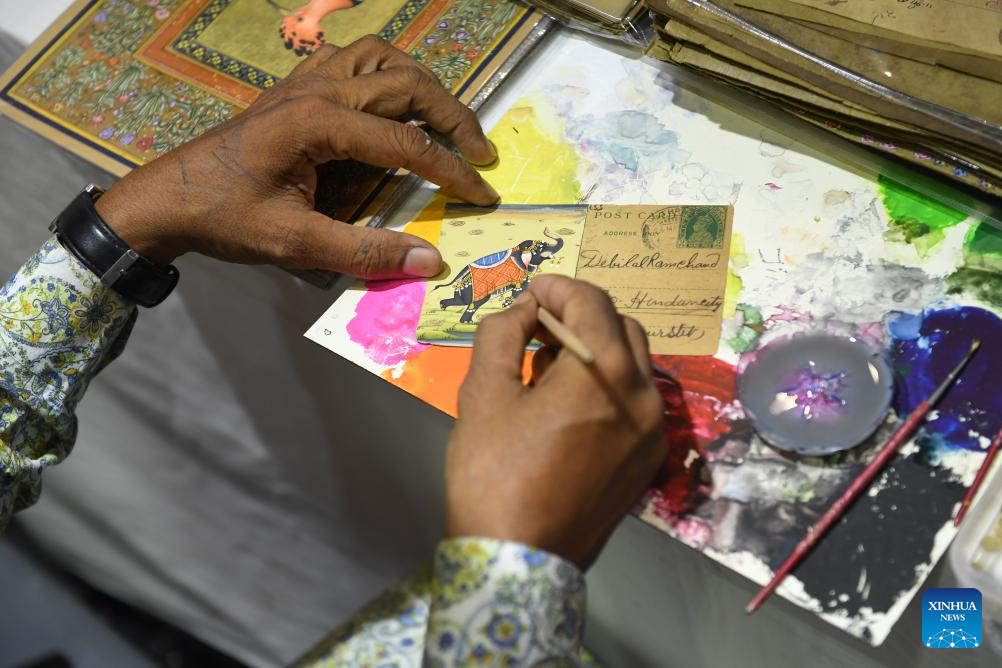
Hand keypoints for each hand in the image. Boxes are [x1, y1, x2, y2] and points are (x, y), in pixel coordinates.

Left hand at [95, 36, 498, 277]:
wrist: (168, 198)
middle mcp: (318, 89)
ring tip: (446, 121)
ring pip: (383, 57)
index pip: (408, 143)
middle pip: (407, 82)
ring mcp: (305, 81)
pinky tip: (392, 103)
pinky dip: (386, 74)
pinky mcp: (296, 87)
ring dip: (422, 85)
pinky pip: (354, 60)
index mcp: (319, 122)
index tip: (484, 196)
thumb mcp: (294, 243)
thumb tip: (430, 260)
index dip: (453, 172)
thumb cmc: (225, 218)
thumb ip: (364, 251)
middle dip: (454, 116)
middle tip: (482, 153)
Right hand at [445, 276, 665, 568]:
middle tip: (537, 325)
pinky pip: (635, 402)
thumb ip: (502, 333)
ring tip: (547, 366)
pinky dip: (607, 386)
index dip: (557, 286)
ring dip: (596, 348)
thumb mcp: (483, 393)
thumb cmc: (492, 473)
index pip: (591, 302)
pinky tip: (568, 405)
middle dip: (580, 314)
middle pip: (621, 327)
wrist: (516, 560)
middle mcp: (642, 396)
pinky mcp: (647, 460)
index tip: (529, 291)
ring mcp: (653, 432)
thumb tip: (523, 309)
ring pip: (633, 364)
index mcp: (604, 373)